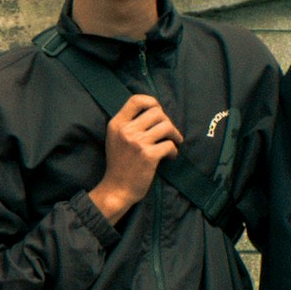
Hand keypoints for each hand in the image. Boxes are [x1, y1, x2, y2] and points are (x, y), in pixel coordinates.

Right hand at [88, 93, 182, 221]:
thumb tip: (154, 111)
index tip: (158, 113)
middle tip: (169, 133)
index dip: (152, 102)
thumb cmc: (119, 164)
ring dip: (174, 135)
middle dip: (167, 122)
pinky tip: (170, 156)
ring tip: (173, 143)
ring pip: (166, 126)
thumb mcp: (115, 139)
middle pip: (157, 112)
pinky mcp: (148, 156)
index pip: (136, 100)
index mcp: (117, 124)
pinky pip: (170, 145)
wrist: (116, 190)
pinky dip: (174, 151)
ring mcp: (137, 143)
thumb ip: (128, 124)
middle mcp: (126, 130)